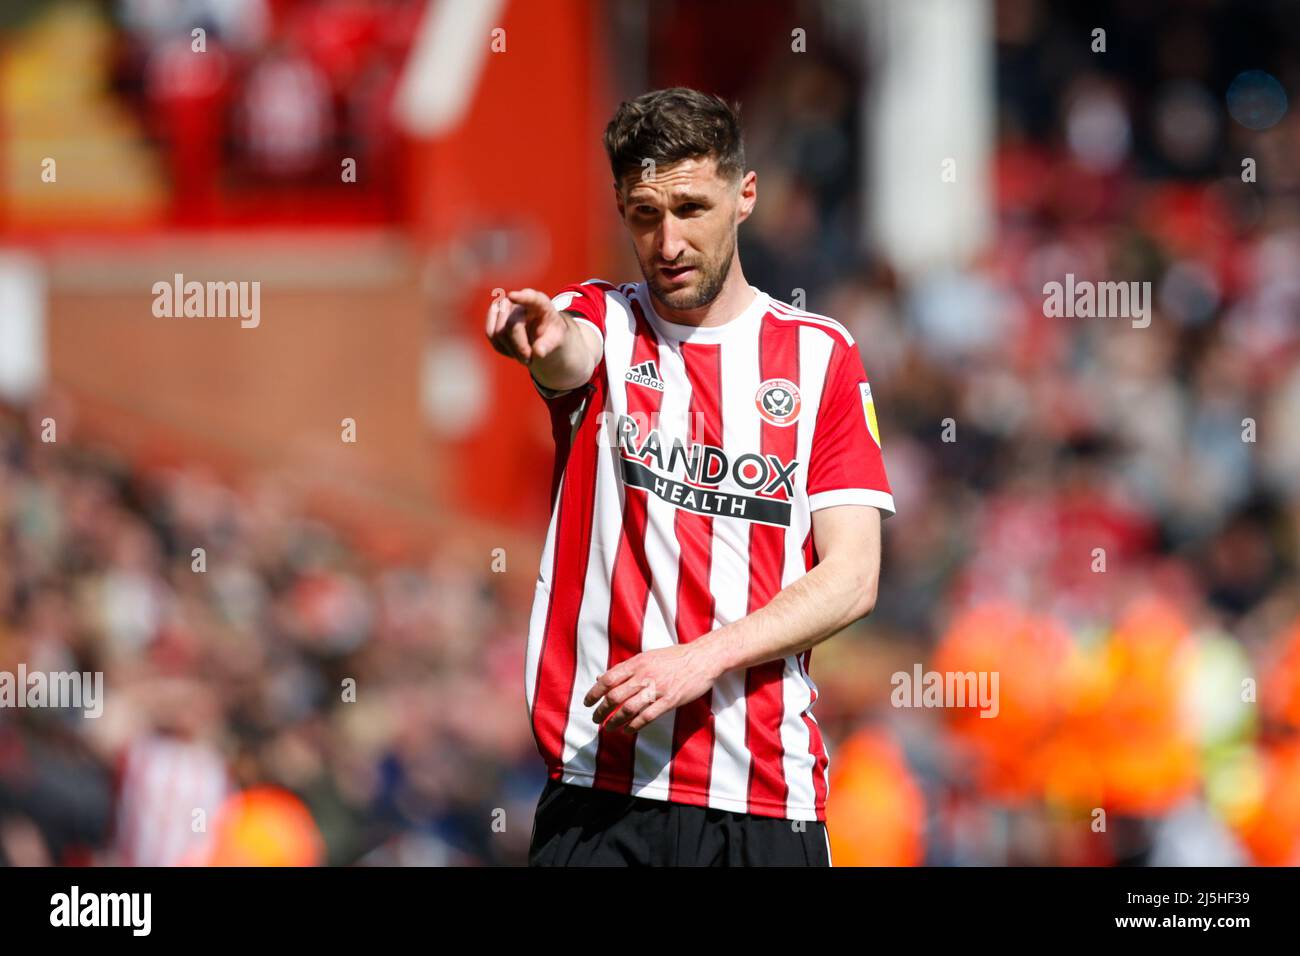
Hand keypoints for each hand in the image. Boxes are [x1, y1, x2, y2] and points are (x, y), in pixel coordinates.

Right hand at [484, 289, 567, 365]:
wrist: (540, 333)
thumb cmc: (550, 334)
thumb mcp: (556, 340)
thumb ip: (549, 345)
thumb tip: (538, 352)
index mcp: (541, 303)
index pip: (532, 299)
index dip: (521, 298)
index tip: (512, 296)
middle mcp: (520, 299)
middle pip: (511, 326)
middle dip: (519, 347)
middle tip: (529, 360)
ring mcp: (504, 304)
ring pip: (498, 332)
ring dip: (511, 350)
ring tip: (524, 355)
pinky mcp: (493, 312)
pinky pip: (491, 334)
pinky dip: (502, 347)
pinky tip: (513, 348)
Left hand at [584, 642, 725, 733]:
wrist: (702, 658)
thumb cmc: (674, 657)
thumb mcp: (647, 657)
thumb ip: (626, 668)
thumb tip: (602, 677)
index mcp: (637, 663)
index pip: (608, 679)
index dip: (594, 692)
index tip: (587, 703)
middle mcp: (645, 675)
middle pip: (615, 696)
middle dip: (601, 710)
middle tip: (595, 719)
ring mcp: (657, 688)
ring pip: (629, 709)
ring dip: (615, 721)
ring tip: (608, 728)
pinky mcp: (670, 700)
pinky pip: (647, 716)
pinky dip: (634, 725)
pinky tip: (627, 730)